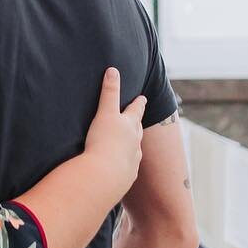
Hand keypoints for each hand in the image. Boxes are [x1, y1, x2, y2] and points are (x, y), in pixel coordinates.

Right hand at [83, 67, 146, 201]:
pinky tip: (121, 167)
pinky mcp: (126, 177)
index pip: (136, 111)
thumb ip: (109, 92)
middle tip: (139, 118)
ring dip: (133, 145)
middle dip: (138, 123)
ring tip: (131, 143)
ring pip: (135, 150)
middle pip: (138, 130)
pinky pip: (128, 168)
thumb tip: (113, 70)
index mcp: (129, 126)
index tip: (144, 98)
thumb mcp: (105, 113)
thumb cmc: (103, 141)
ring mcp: (132, 161)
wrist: (104, 176)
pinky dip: (126, 164)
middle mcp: (134, 143)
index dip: (139, 103)